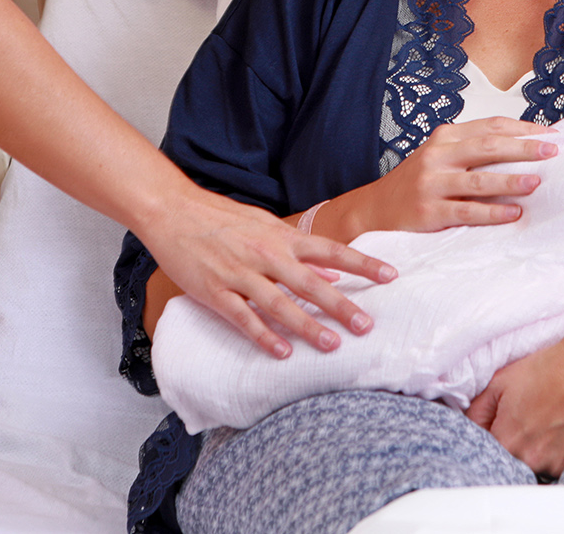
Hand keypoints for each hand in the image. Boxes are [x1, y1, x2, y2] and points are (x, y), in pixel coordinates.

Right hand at [137, 184, 396, 358]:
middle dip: (342, 305)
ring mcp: (240, 273)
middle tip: (367, 326)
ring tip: (332, 344)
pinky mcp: (215, 291)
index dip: (363, 264)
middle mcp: (267, 254)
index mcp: (282, 236)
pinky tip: (282, 352)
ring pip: (281, 304)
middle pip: (312, 283)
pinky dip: (264, 336)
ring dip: (308, 326)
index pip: (332, 250)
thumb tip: (333, 270)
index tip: (390, 276)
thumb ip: (298, 248)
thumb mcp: (265, 225)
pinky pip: (243, 318)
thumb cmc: (221, 217)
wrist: (172, 210)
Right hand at [343, 117, 554, 236]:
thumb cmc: (418, 183)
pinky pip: (466, 210)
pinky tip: (513, 213)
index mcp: (445, 138)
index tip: (552, 136)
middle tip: (552, 152)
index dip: (523, 130)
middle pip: (488, 147)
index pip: (490, 127)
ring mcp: (431, 183)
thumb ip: (472, 151)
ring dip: (511, 180)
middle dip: (524, 148)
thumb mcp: (440, 157)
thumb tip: (524, 149)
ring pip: (479, 179)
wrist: (374, 209)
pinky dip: (492, 212)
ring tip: (537, 182)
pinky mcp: (428, 211)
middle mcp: (437, 155)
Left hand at [465, 326, 563, 477]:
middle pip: (506, 457)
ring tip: (541, 419)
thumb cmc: (550, 369)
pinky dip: (548, 449)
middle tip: (522, 416)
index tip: (497, 420)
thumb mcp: (501, 382)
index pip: (484, 448)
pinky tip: (555, 426)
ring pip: (528, 462)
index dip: (488, 432)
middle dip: (508, 440)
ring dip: (529, 447)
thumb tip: (468, 423)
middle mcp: (528, 458)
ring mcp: (552, 463)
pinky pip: (549, 463)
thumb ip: (478, 409)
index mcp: (507, 439)